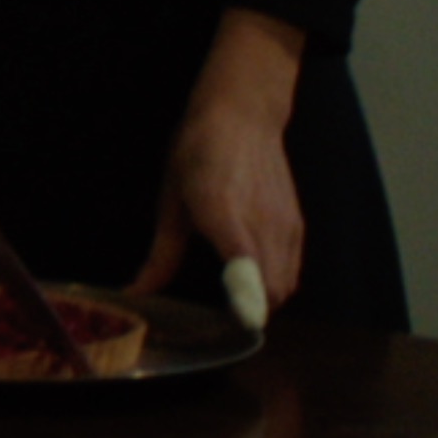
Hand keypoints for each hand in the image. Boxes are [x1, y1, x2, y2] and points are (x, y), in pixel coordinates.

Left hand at [131, 10, 306, 310]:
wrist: (243, 115)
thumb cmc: (196, 152)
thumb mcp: (170, 202)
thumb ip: (160, 255)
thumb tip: (138, 293)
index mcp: (223, 216)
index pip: (247, 273)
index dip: (243, 305)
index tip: (229, 322)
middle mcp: (262, 225)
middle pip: (271, 293)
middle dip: (248, 311)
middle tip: (220, 312)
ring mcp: (286, 226)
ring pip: (286, 285)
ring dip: (264, 298)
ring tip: (235, 292)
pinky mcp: (299, 224)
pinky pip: (294, 269)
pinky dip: (276, 280)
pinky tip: (252, 271)